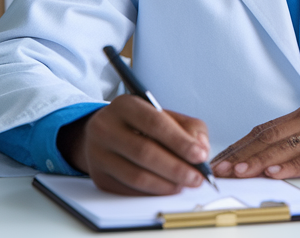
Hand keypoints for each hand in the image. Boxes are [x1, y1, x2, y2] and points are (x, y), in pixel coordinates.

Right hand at [58, 95, 209, 195]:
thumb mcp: (164, 115)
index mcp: (125, 106)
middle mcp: (105, 128)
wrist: (105, 133)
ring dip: (166, 185)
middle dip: (176, 168)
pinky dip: (152, 192)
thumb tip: (201, 149)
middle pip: (145, 152)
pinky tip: (166, 188)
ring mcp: (98, 154)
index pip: (155, 124)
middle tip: (197, 178)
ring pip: (136, 176)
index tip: (200, 156)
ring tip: (184, 185)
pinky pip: (129, 190)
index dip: (180, 142)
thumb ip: (188, 127)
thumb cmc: (140, 124)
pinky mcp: (99, 177)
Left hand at [210, 102, 299, 179]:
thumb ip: (299, 141)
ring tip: (238, 173)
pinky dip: (292, 166)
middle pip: (270, 136)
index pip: (264, 129)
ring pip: (288, 146)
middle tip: (220, 169)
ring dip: (259, 161)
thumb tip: (263, 160)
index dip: (240, 145)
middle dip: (242, 154)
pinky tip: (276, 173)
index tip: (219, 160)